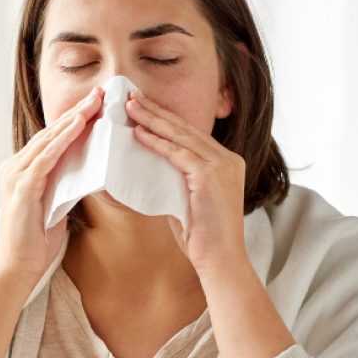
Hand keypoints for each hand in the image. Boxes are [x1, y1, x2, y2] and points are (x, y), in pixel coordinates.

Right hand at [0, 86, 103, 286]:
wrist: (18, 267)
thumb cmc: (38, 241)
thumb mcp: (56, 204)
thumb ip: (65, 184)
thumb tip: (89, 169)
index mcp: (22, 170)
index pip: (52, 139)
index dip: (74, 121)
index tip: (96, 104)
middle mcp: (15, 167)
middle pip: (51, 133)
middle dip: (77, 112)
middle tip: (100, 93)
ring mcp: (16, 175)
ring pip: (49, 140)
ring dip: (73, 119)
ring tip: (94, 102)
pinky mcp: (22, 186)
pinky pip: (46, 157)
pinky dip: (63, 140)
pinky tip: (79, 125)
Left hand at [125, 91, 248, 278]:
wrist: (220, 261)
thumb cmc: (202, 238)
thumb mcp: (189, 200)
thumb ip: (178, 180)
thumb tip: (152, 168)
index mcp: (225, 163)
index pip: (190, 134)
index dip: (165, 119)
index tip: (143, 107)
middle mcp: (228, 159)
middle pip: (185, 129)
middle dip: (156, 111)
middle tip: (131, 96)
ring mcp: (222, 166)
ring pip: (181, 136)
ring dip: (152, 120)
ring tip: (129, 107)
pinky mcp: (211, 177)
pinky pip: (178, 154)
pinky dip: (157, 142)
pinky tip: (139, 133)